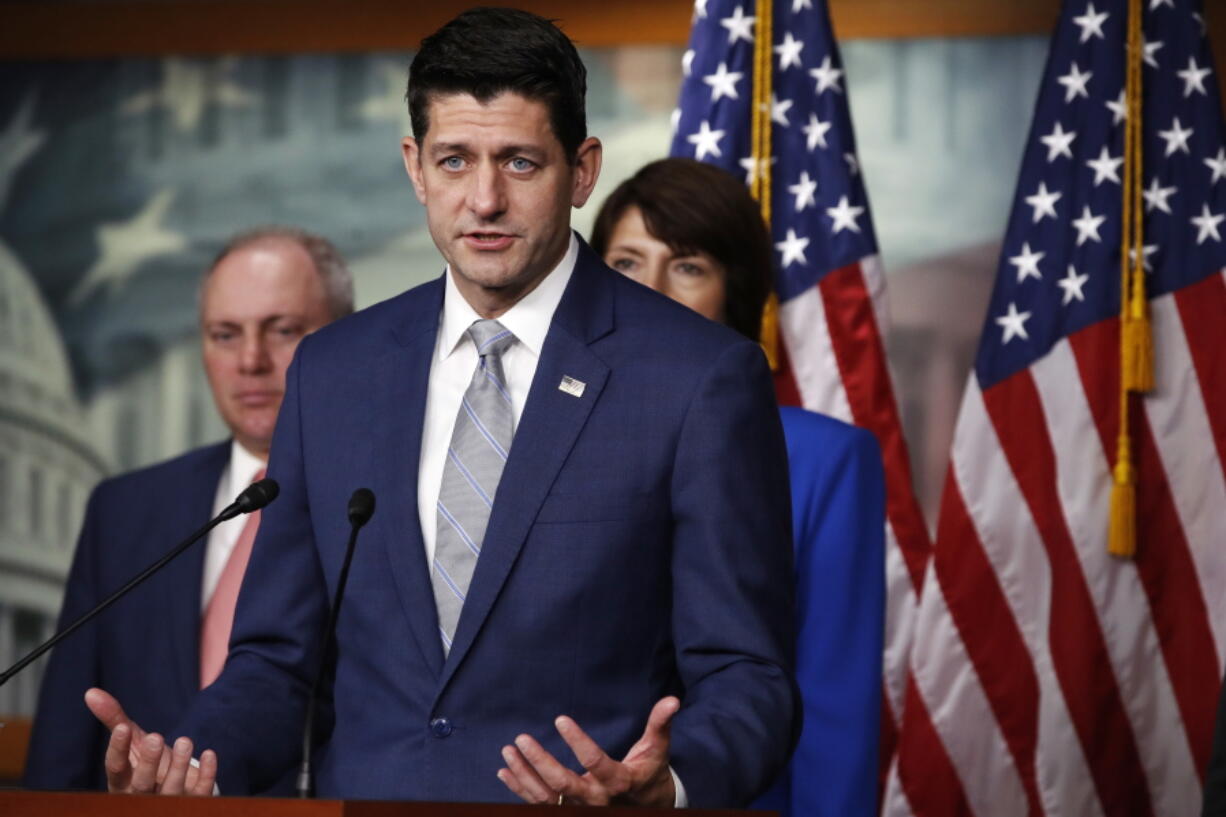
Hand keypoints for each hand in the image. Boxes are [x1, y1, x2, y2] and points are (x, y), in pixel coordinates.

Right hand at [84, 688, 217, 794]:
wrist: (176, 784)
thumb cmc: (147, 761)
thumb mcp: (132, 741)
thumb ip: (114, 719)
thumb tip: (91, 692)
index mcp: (123, 781)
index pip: (116, 769)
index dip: (118, 750)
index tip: (123, 728)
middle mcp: (142, 795)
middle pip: (142, 784)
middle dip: (149, 762)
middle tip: (156, 737)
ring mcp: (168, 801)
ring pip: (171, 791)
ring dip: (178, 767)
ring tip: (184, 741)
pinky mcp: (193, 801)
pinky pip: (200, 793)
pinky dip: (206, 775)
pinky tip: (209, 753)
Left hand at [497, 696, 679, 806]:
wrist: (647, 806)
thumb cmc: (650, 772)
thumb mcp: (657, 748)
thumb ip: (660, 724)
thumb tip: (672, 700)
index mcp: (618, 781)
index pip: (595, 762)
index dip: (577, 741)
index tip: (560, 719)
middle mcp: (597, 800)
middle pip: (563, 786)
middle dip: (540, 763)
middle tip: (521, 739)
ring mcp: (581, 809)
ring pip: (546, 798)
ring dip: (524, 776)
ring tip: (508, 751)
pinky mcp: (569, 811)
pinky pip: (540, 804)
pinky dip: (520, 789)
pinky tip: (505, 772)